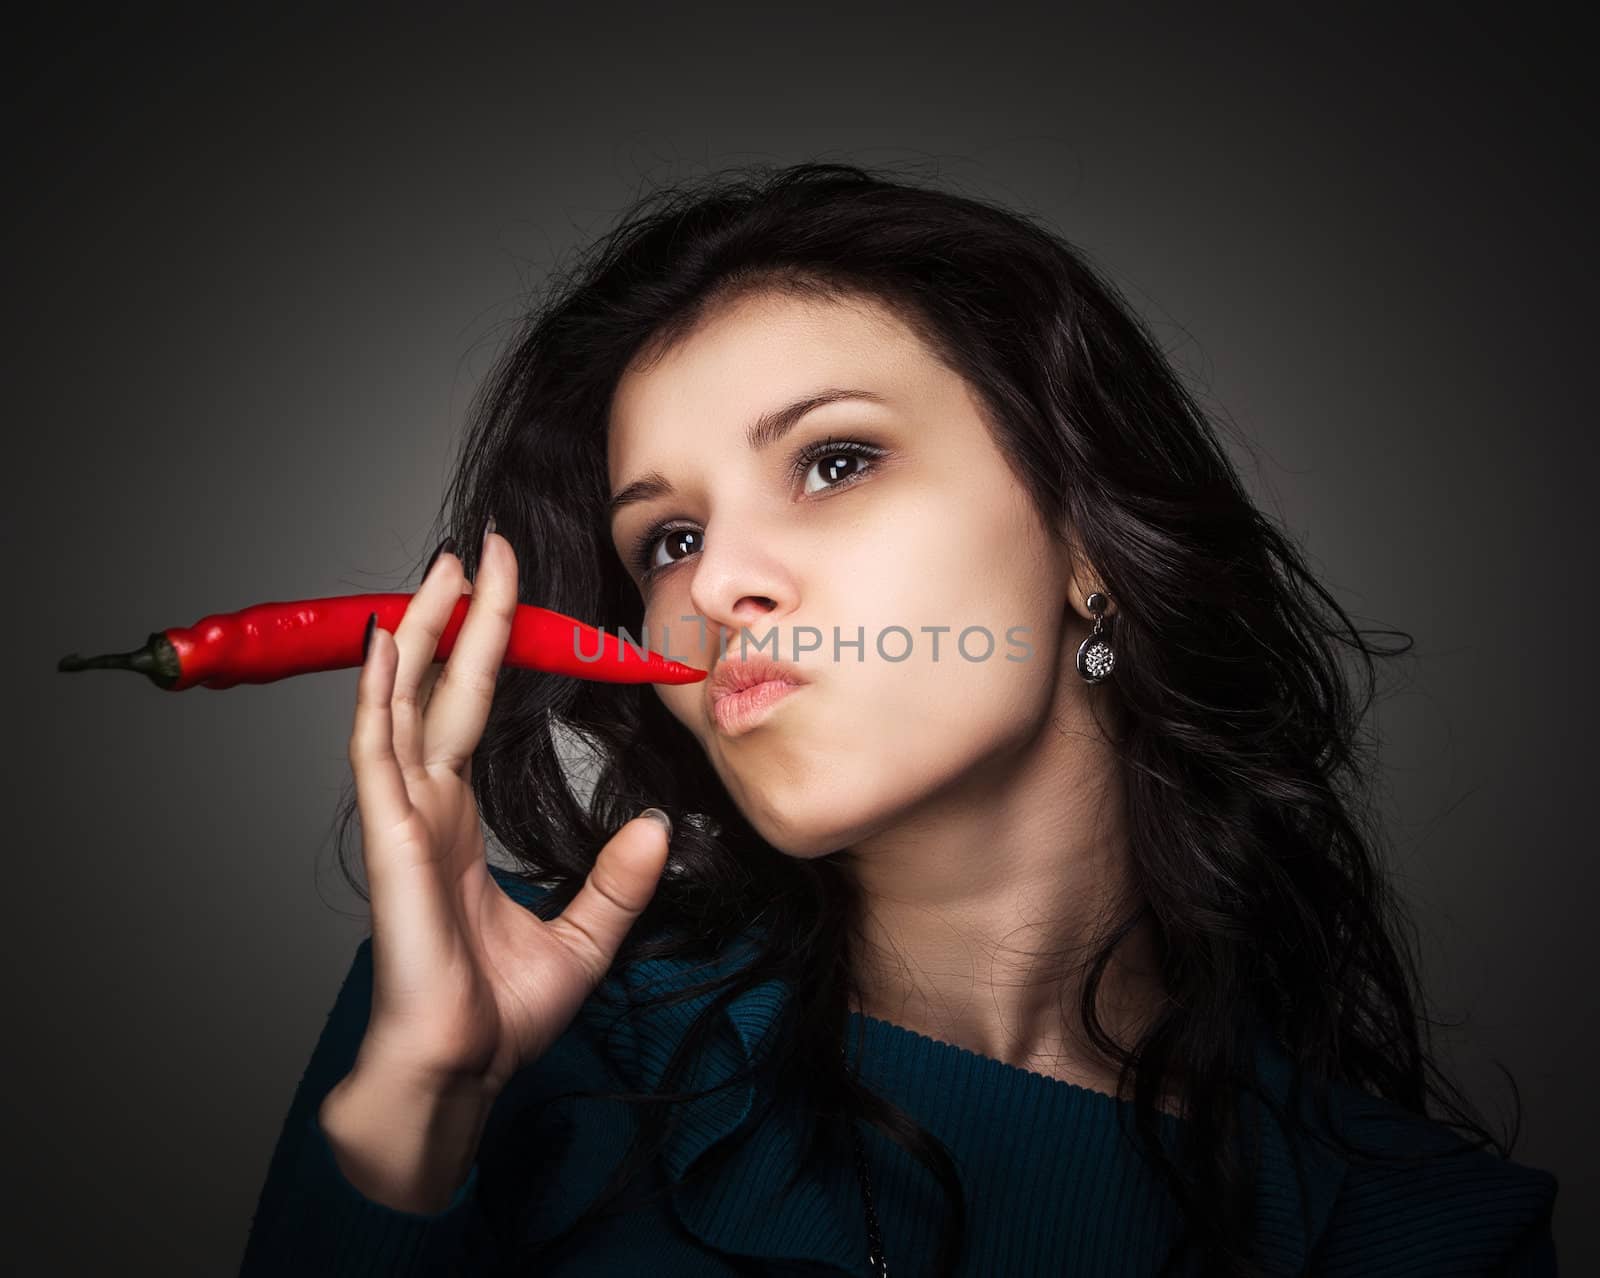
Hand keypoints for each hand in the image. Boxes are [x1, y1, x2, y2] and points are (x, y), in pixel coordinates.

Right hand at [345, 522, 671, 1096]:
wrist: (462, 1072)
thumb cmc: (501, 1014)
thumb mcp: (585, 934)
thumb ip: (616, 879)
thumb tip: (654, 826)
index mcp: (459, 822)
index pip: (474, 709)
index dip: (490, 646)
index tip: (507, 587)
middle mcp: (426, 809)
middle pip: (439, 689)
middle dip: (457, 616)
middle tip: (477, 549)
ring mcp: (404, 821)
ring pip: (405, 704)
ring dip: (422, 634)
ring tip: (441, 570)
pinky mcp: (393, 844)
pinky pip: (379, 753)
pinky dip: (379, 695)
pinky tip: (389, 643)